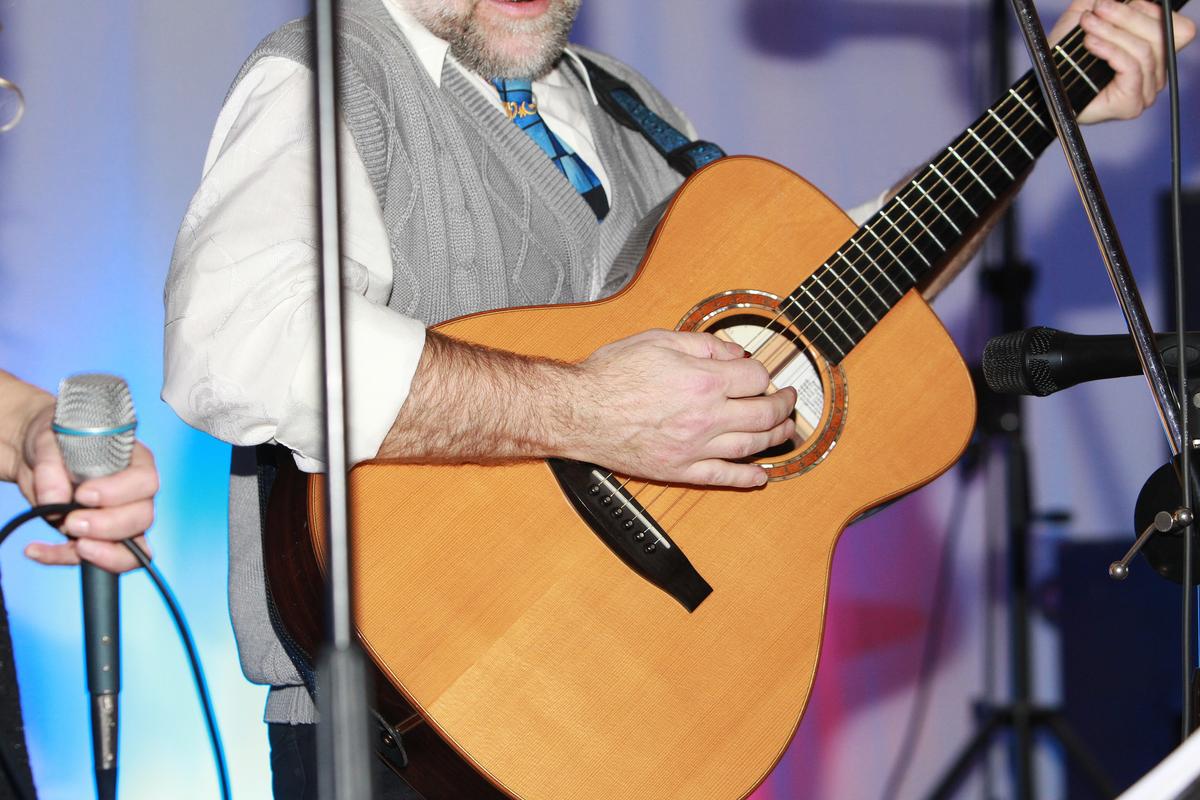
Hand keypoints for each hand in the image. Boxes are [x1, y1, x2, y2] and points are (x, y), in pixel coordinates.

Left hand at [15, 404, 157, 573]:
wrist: (40, 457)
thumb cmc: (57, 440)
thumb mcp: (49, 442)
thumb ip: (51, 467)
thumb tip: (54, 500)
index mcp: (134, 462)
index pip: (144, 482)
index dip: (118, 493)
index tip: (83, 495)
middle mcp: (134, 494)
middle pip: (142, 518)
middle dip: (108, 527)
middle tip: (72, 522)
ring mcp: (120, 520)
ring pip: (130, 548)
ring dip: (101, 552)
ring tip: (71, 544)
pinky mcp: (100, 539)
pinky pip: (95, 561)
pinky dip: (63, 558)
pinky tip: (36, 550)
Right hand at [567, 330, 796, 487]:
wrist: (578, 410)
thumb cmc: (610, 375)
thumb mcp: (658, 340)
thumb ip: (702, 344)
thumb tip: (733, 352)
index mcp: (703, 381)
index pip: (755, 377)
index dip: (763, 373)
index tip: (759, 373)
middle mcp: (705, 417)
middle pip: (764, 414)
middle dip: (783, 405)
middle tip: (788, 399)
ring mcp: (694, 447)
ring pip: (751, 446)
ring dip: (776, 438)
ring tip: (785, 431)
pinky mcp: (679, 470)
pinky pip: (722, 477)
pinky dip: (746, 478)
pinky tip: (760, 476)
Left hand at [1049, 0, 1195, 123]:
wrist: (1045, 87)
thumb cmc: (1066, 56)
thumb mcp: (1087, 16)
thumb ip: (1103, 0)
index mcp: (1154, 52)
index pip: (1175, 27)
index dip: (1149, 10)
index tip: (1113, 3)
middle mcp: (1155, 73)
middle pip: (1161, 35)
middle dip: (1126, 17)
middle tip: (1097, 10)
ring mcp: (1145, 91)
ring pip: (1143, 50)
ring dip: (1112, 32)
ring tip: (1088, 25)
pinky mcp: (1131, 103)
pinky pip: (1131, 68)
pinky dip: (1110, 50)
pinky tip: (1091, 43)